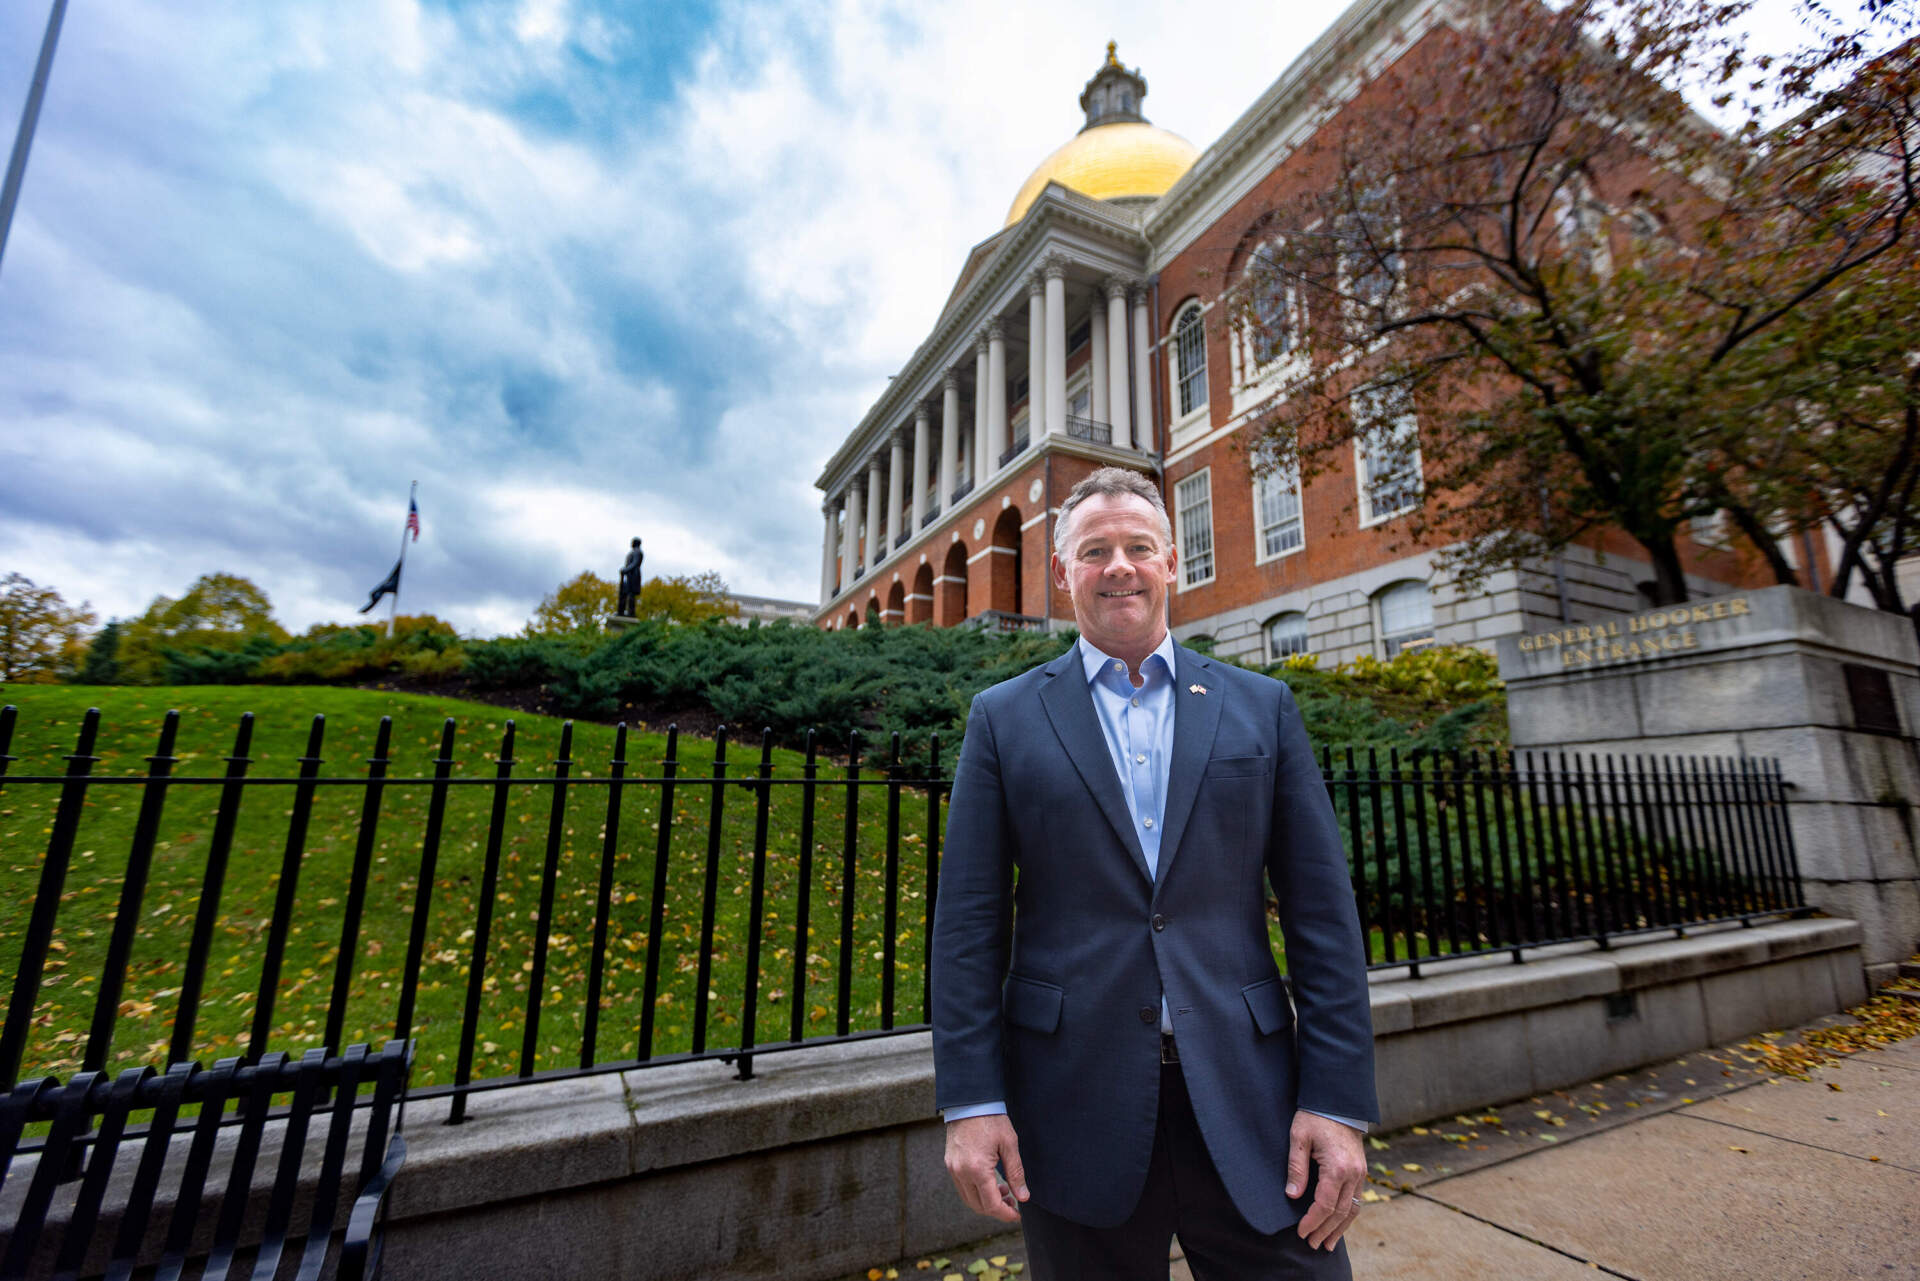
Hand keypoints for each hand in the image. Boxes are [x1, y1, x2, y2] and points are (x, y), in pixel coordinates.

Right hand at [944, 1113, 1028, 1222]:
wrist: (969, 1101)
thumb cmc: (991, 1119)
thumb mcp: (1009, 1144)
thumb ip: (1016, 1173)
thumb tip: (1023, 1197)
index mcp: (977, 1169)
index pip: (991, 1204)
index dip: (1006, 1214)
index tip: (1017, 1215)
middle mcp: (961, 1172)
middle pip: (978, 1206)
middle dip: (997, 1209)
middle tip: (1013, 1203)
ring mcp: (953, 1169)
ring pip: (969, 1199)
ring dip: (986, 1201)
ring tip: (1004, 1190)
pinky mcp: (950, 1163)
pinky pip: (962, 1187)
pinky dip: (976, 1191)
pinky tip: (990, 1181)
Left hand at [1287, 1110, 1366, 1250]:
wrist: (1337, 1102)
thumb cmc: (1314, 1117)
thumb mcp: (1298, 1138)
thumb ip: (1296, 1167)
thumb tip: (1292, 1195)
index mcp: (1337, 1167)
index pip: (1325, 1204)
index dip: (1312, 1221)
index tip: (1300, 1232)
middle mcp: (1353, 1173)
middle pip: (1340, 1212)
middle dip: (1325, 1230)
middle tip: (1311, 1244)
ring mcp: (1360, 1173)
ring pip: (1353, 1209)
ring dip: (1340, 1228)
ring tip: (1327, 1243)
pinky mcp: (1361, 1171)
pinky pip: (1357, 1199)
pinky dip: (1348, 1215)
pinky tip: (1339, 1224)